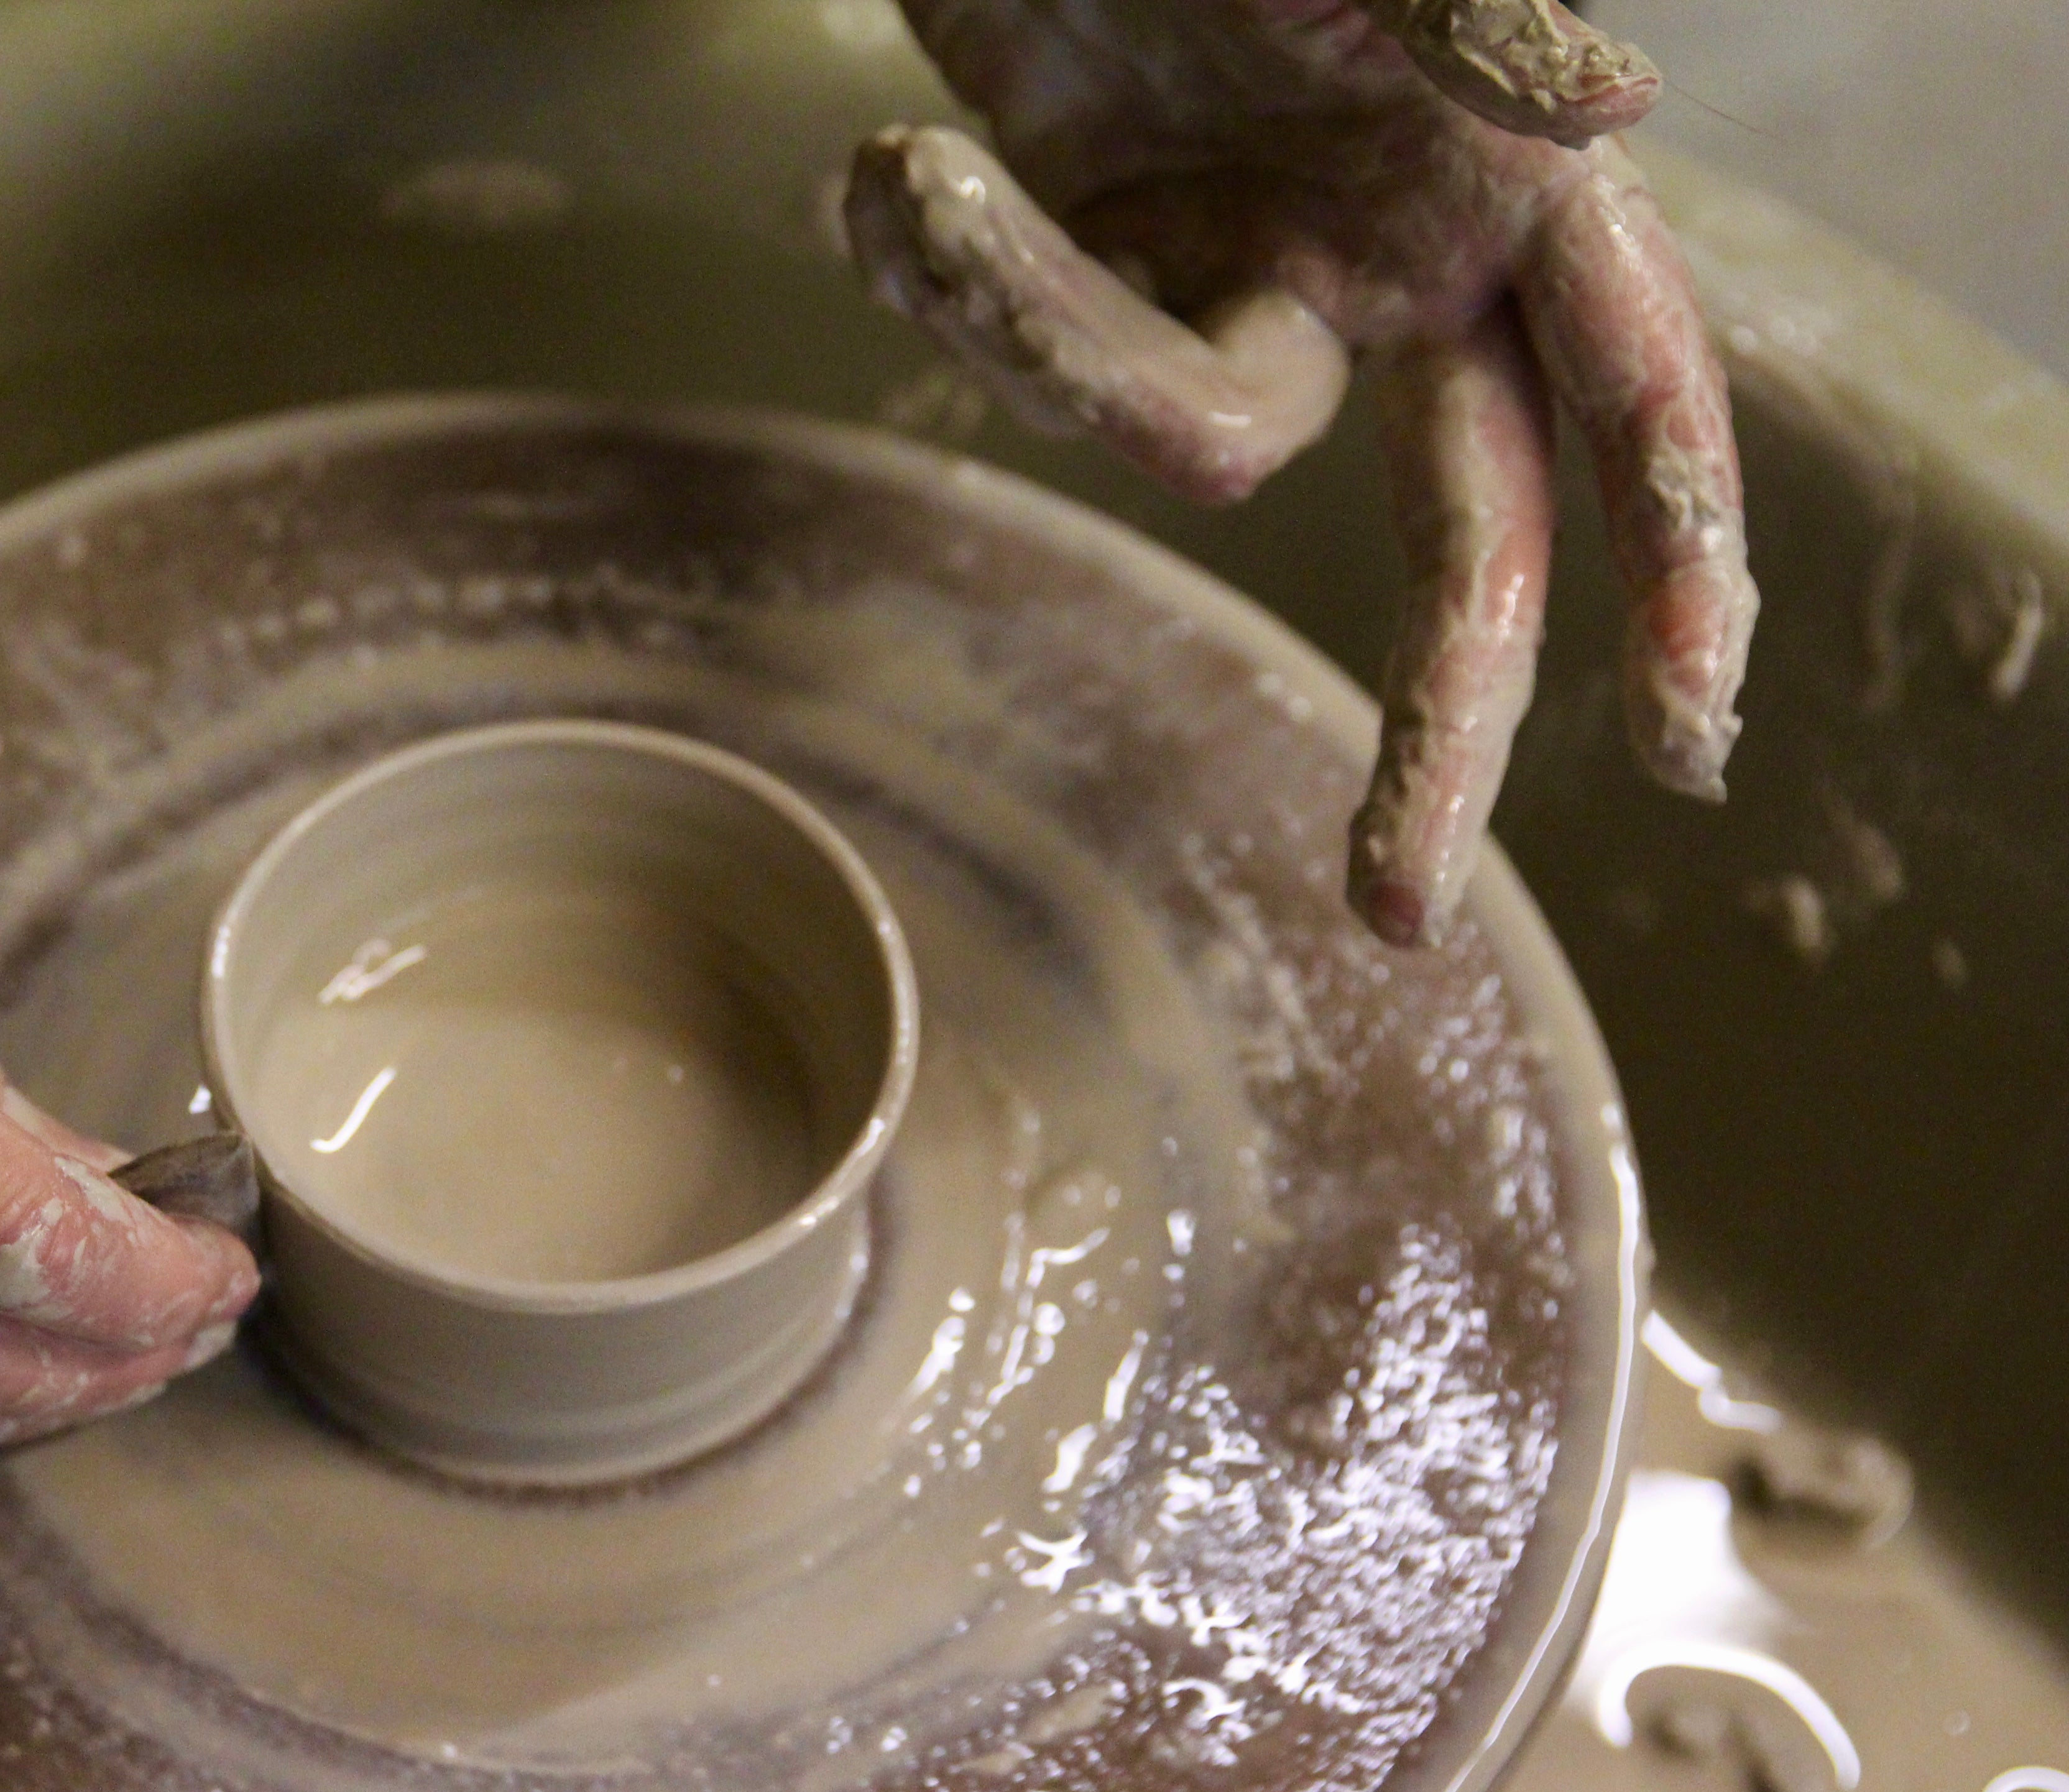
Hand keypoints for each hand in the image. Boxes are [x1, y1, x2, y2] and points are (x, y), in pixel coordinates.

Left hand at [850, 0, 1756, 943]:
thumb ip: (1473, 23)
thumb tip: (1619, 101)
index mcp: (1507, 194)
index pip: (1630, 393)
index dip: (1673, 547)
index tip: (1686, 726)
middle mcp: (1397, 272)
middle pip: (1467, 544)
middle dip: (1439, 725)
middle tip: (1398, 911)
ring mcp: (1244, 294)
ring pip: (1169, 437)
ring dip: (1028, 329)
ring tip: (916, 174)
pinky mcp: (1098, 293)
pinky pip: (1024, 362)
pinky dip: (941, 275)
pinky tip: (898, 166)